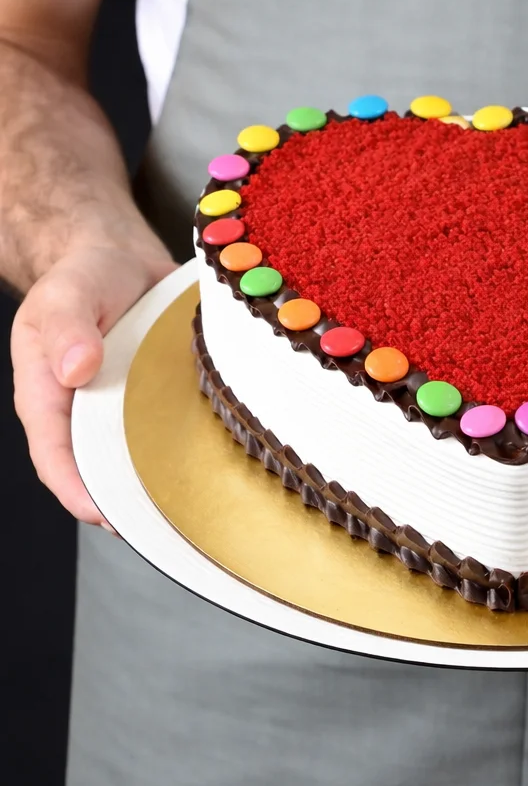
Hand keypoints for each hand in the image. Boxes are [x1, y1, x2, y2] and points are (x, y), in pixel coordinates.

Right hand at [11, 245, 176, 524]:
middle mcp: (85, 410)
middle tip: (162, 526)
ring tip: (196, 509)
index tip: (104, 514)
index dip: (75, 489)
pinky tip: (220, 461)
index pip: (55, 454)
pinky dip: (189, 450)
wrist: (119, 259)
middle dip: (125, 502)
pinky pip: (170, 432)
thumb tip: (75, 369)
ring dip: (162, 484)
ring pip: (139, 458)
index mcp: (48, 393)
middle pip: (99, 469)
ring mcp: (123, 408)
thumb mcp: (69, 292)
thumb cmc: (84, 277)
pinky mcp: (157, 399)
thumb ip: (67, 327)